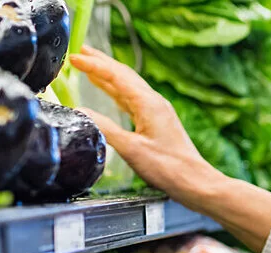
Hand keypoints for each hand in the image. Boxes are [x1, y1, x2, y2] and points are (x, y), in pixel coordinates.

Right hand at [69, 46, 270, 251]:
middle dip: (101, 62)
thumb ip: (104, 128)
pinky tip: (110, 92)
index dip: (93, 65)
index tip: (74, 58)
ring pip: (128, 87)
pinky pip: (132, 100)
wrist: (196, 182)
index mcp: (149, 104)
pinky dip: (116, 92)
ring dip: (107, 75)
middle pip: (123, 75)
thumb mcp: (131, 149)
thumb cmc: (169, 168)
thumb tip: (80, 112)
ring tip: (90, 66)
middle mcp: (154, 103)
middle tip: (80, 52)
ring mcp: (156, 112)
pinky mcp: (157, 123)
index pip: (116, 76)